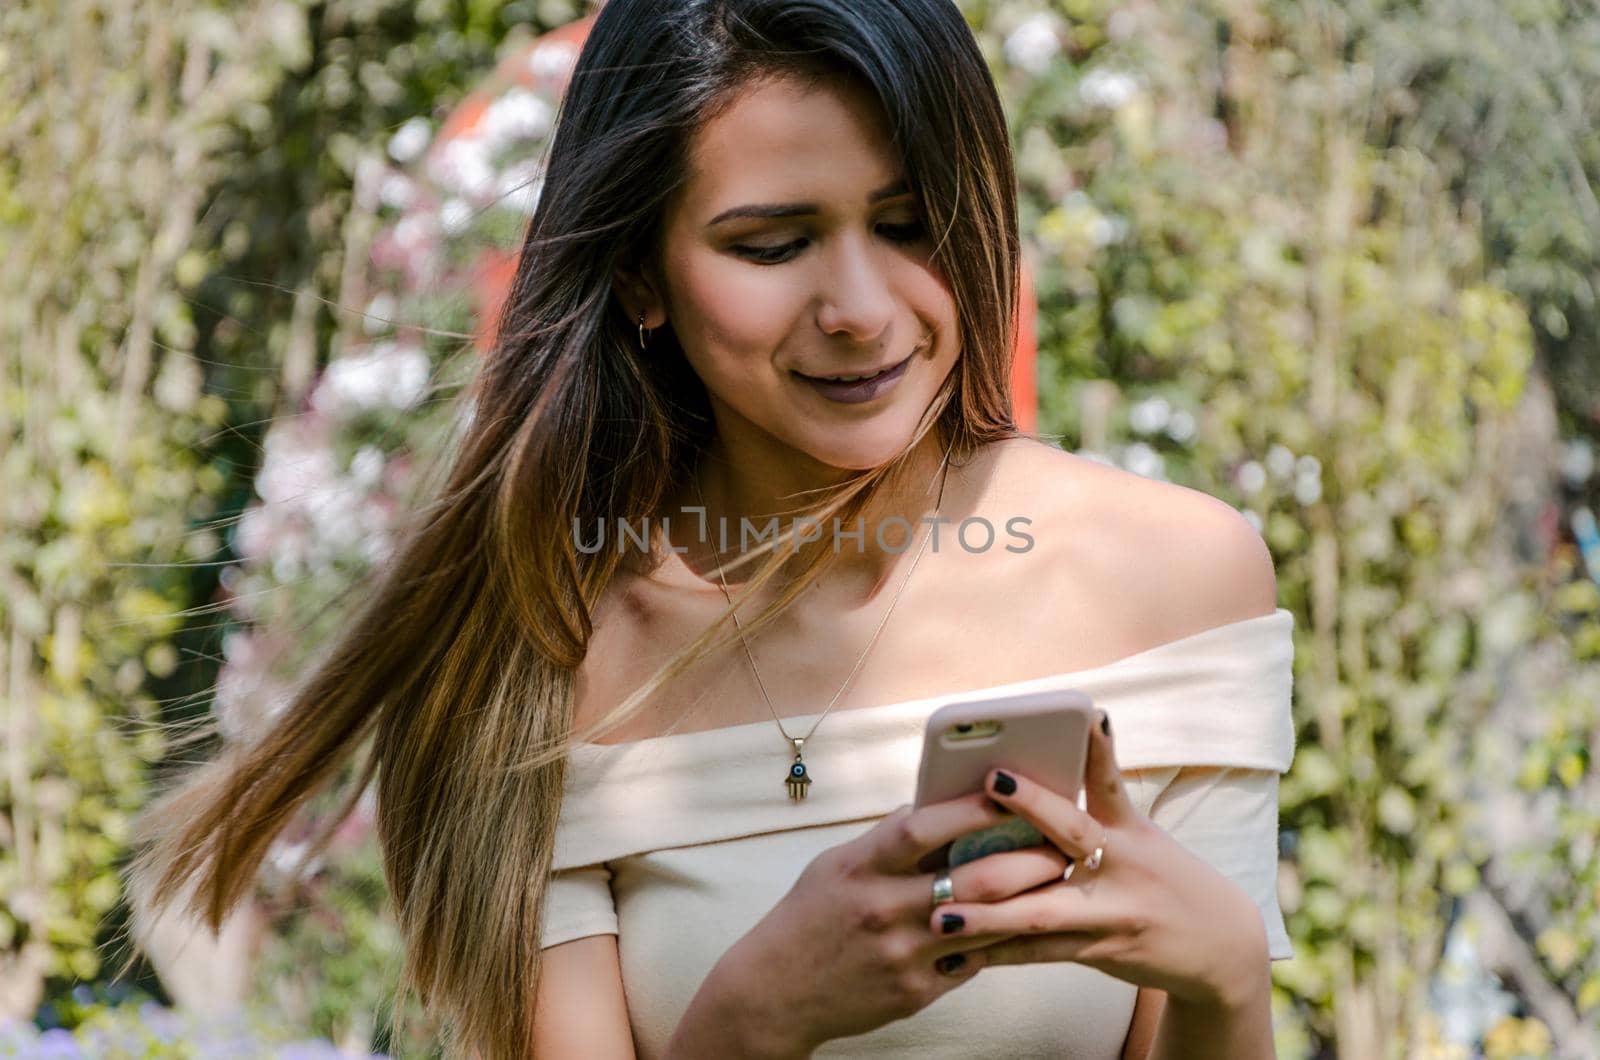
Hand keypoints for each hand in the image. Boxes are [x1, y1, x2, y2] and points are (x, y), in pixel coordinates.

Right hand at [674, 790, 1076, 1056]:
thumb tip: (938, 803)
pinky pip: (973, 962)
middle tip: (1064, 842)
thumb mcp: (837, 864)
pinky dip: (1001, 939)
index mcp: (861, 867)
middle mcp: (883, 909)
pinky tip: (1025, 923)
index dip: (971, 807)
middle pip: (974, 880)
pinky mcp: (916, 992)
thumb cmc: (810, 915)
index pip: (922, 828)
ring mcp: (903, 955)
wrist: (776, 992)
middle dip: (1029, 859)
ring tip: (1060, 879)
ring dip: (1029, 900)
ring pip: (987, 924)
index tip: (1010, 788)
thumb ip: (886, 838)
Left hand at [925, 709, 1271, 1009]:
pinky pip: (1038, 954)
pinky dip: (995, 954)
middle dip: (1032, 807)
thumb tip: (1025, 775)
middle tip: (990, 782)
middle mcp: (1123, 864)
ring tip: (939, 911)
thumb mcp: (1139, 834)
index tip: (1088, 714)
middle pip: (1072, 835)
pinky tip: (954, 955)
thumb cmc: (1160, 876)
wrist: (1221, 947)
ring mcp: (1112, 912)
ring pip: (1042, 911)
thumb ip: (1091, 807)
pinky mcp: (1099, 951)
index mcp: (1129, 829)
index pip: (1112, 780)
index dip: (1099, 748)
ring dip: (988, 913)